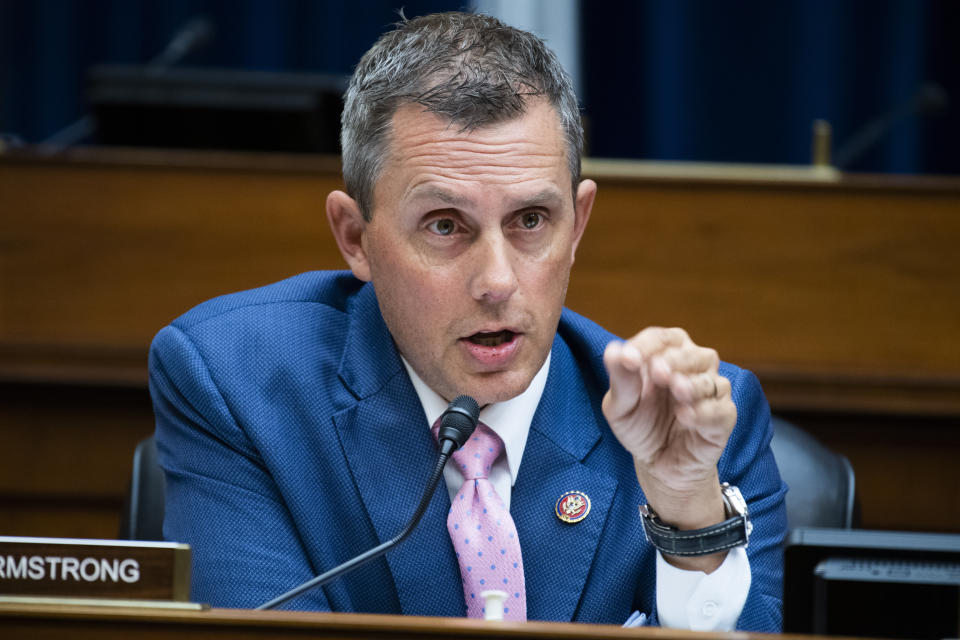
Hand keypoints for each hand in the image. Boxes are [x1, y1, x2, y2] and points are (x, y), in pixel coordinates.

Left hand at [602, 328, 736, 569]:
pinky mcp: (723, 418)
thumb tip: (612, 350)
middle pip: (691, 353)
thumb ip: (620, 380)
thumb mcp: (621, 406)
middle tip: (658, 371)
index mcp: (666, 355)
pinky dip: (704, 412)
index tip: (627, 359)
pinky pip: (720, 410)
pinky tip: (686, 416)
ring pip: (711, 380)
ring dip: (693, 383)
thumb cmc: (640, 426)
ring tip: (677, 389)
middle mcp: (693, 367)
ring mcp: (711, 392)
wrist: (657, 466)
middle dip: (674, 360)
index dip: (645, 346)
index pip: (661, 339)